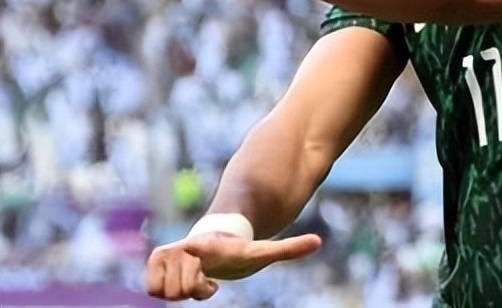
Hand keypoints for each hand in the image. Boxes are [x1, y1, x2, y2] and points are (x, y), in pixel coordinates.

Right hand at [145, 232, 320, 300]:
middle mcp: (182, 247)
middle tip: (211, 280)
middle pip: (178, 291)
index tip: (213, 283)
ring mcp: (166, 254)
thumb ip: (288, 248)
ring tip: (200, 279)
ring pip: (163, 292)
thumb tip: (318, 242)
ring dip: (183, 290)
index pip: (190, 259)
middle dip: (196, 290)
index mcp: (205, 245)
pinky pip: (151, 289)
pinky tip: (188, 282)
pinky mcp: (155, 261)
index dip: (198, 274)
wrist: (216, 240)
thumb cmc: (239, 249)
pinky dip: (166, 289)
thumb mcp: (262, 252)